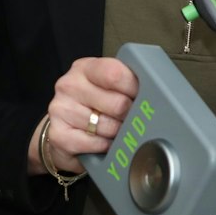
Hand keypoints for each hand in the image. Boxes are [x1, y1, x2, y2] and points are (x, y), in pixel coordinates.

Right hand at [27, 57, 139, 175]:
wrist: (63, 133)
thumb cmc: (92, 108)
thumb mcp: (108, 87)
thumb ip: (126, 83)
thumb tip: (157, 91)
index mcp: (86, 68)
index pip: (116, 73)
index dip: (135, 89)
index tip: (142, 97)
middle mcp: (70, 84)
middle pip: (118, 104)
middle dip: (129, 115)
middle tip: (125, 118)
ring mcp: (61, 109)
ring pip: (109, 127)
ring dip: (116, 134)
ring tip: (110, 130)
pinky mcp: (58, 134)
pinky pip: (96, 144)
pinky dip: (104, 146)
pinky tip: (100, 142)